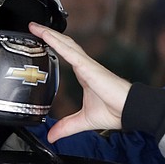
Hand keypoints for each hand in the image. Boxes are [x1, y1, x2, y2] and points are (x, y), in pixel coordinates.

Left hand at [30, 24, 130, 141]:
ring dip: (50, 34)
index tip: (40, 40)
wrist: (130, 111)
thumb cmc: (115, 111)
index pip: (66, 55)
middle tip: (33, 27)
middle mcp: (85, 67)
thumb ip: (66, 127)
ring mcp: (87, 65)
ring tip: (35, 27)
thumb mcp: (83, 121)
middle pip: (64, 45)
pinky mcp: (89, 68)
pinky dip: (57, 43)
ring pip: (66, 44)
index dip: (54, 45)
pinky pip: (70, 53)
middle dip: (49, 35)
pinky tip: (46, 36)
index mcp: (84, 75)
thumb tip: (52, 136)